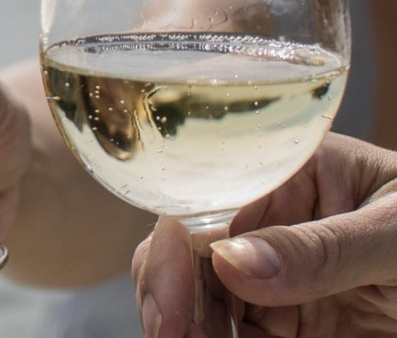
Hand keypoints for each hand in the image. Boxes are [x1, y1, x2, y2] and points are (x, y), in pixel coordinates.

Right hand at [133, 132, 396, 337]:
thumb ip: (325, 248)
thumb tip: (230, 260)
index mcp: (287, 172)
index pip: (203, 200)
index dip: (173, 251)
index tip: (174, 308)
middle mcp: (266, 220)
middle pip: (181, 254)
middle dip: (168, 299)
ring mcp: (271, 278)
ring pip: (194, 303)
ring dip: (187, 330)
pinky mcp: (284, 327)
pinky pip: (229, 336)